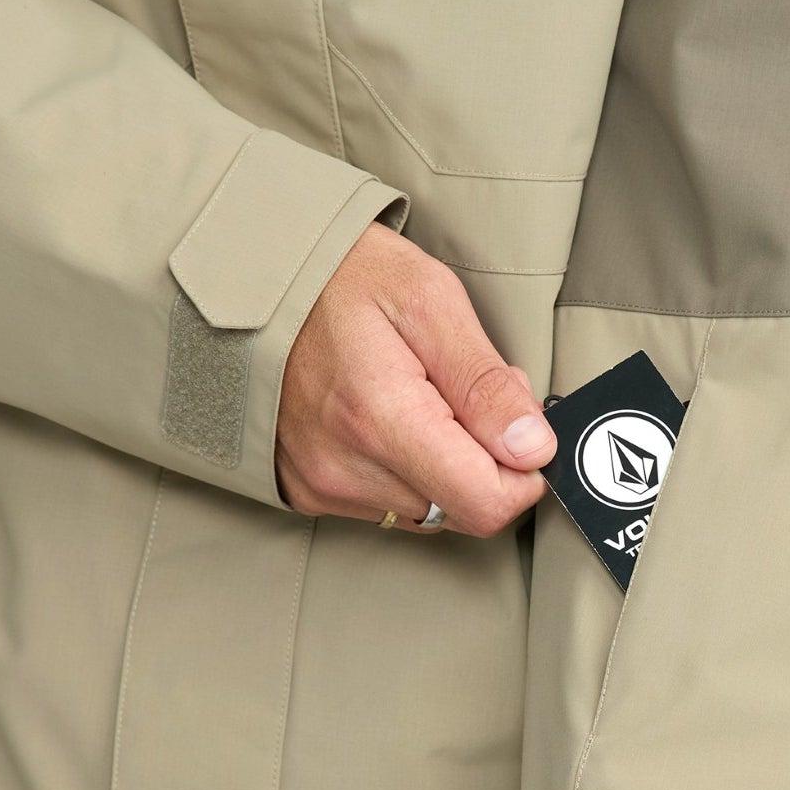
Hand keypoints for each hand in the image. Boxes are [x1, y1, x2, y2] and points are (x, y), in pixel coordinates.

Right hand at [277, 222, 555, 533]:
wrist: (256, 278)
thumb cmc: (343, 276)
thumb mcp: (430, 301)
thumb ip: (484, 383)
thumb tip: (533, 448)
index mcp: (379, 418)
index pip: (485, 504)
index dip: (524, 473)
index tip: (522, 430)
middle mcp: (343, 467)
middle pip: (462, 511)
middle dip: (486, 461)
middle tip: (463, 394)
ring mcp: (321, 485)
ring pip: (430, 512)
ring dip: (446, 465)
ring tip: (421, 397)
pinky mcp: (308, 491)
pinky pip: (390, 506)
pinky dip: (408, 470)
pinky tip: (390, 419)